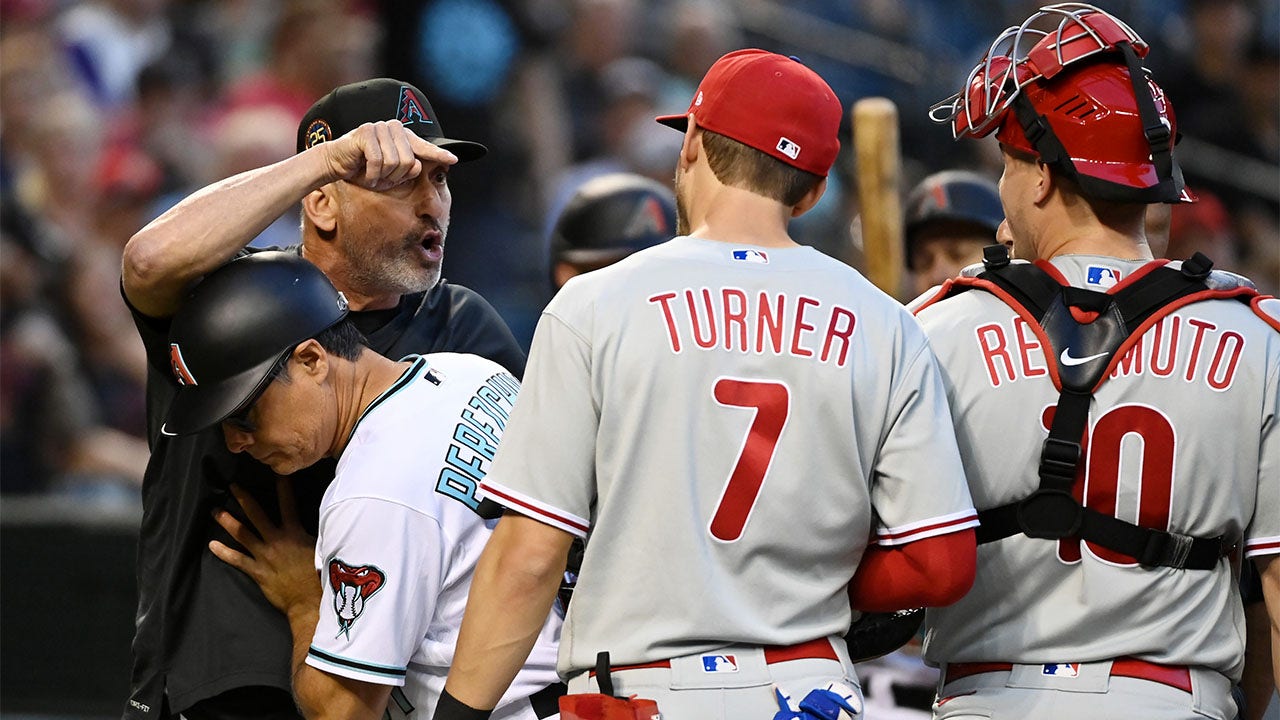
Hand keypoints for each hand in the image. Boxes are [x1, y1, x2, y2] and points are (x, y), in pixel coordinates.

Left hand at [210, 477, 319, 615]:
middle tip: (232, 487)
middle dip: (243, 499)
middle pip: (256, 515)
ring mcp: (264, 555)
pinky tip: (212, 545)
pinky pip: (237, 560)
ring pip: (242, 534)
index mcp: (294, 533)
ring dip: (228, 522)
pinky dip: (224, 552)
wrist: (308, 601)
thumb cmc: (318, 577)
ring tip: (216, 511)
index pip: (288, 505)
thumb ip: (314, 535)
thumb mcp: (321, 549)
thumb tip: (323, 521)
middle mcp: (276, 541)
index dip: (283, 489)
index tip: (277, 475)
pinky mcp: (257, 571)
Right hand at [319, 120, 457, 191]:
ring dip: (383, 176)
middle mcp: (392, 128)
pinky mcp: (365, 132)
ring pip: (395, 162)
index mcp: (401, 136)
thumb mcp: (390, 174)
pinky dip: (372, 174)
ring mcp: (379, 127)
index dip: (438, 154)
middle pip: (410, 161)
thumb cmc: (364, 170)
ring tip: (373, 175)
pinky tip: (365, 174)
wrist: (336, 165)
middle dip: (396, 177)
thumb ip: (407, 170)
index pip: (423, 147)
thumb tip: (420, 167)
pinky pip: (378, 161)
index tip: (454, 160)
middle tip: (383, 179)